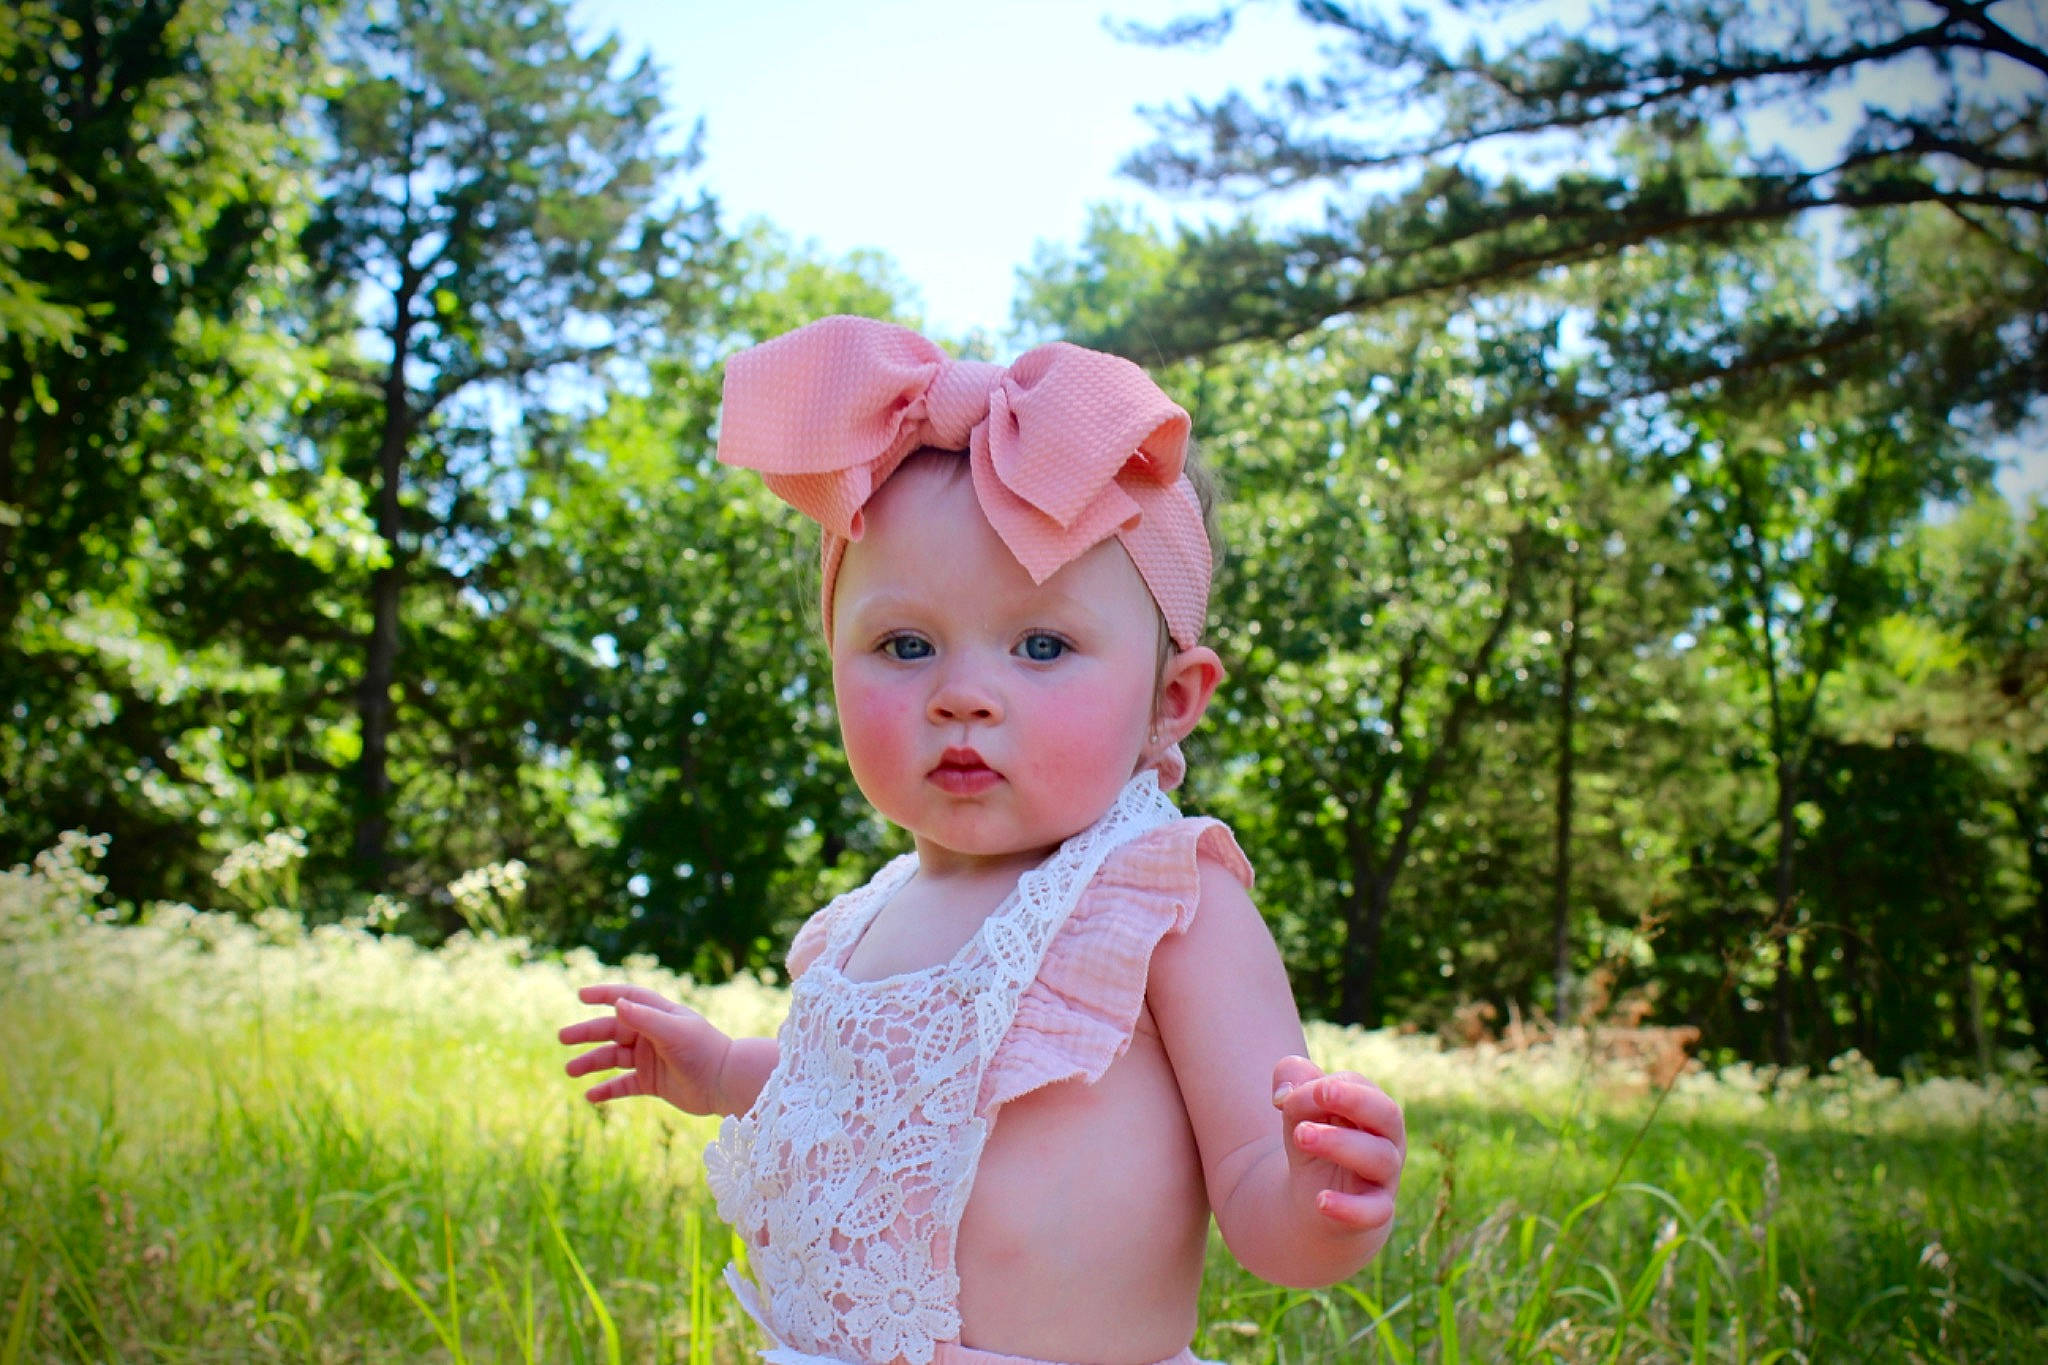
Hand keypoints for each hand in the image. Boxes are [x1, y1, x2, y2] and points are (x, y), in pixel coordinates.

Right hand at [559, 984, 733, 1114]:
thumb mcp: (673, 1031)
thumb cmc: (703, 1050)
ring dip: (591, 1062)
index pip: (627, 998)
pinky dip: (606, 1090)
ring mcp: (651, 1059)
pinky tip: (589, 1096)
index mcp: (659, 1015)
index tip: (580, 995)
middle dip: (587, 1033)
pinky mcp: (652, 1082)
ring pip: (613, 1058)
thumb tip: (617, 1003)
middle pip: (612, 1029)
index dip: (604, 994)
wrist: (725, 1083)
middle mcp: (652, 1034)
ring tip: (570, 1070)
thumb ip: (644, 1018)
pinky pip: (623, 1085)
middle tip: (562, 1037)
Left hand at [1272, 1054, 1404, 1232]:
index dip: (1327, 1085)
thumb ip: (1290, 1079)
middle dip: (1354, 1100)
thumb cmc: (1314, 1140)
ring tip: (1300, 1136)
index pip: (1358, 1086)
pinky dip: (1350, 1207)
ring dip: (1339, 1143)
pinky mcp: (1377, 1211)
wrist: (1315, 1197)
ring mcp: (1386, 1175)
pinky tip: (1321, 1200)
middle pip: (1387, 1114)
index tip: (1290, 1093)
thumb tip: (1283, 1094)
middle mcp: (1387, 1138)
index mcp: (1371, 1107)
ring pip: (1378, 1158)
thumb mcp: (1296, 1107)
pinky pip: (1375, 1211)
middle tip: (1320, 1093)